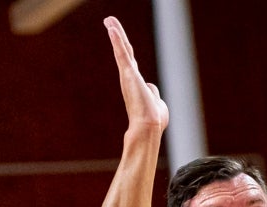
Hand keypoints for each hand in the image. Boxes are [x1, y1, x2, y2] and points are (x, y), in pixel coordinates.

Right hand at [104, 17, 168, 132]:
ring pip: (122, 49)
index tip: (119, 39)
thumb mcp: (157, 103)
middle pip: (124, 51)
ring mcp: (128, 75)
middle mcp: (129, 78)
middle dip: (117, 36)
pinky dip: (117, 40)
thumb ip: (153, 93)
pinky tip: (112, 28)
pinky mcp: (129, 74)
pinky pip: (122, 53)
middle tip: (109, 21)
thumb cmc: (153, 120)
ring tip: (109, 19)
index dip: (125, 50)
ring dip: (116, 33)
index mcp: (136, 83)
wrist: (149, 127)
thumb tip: (150, 87)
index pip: (130, 62)